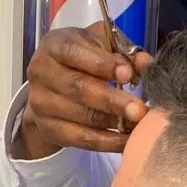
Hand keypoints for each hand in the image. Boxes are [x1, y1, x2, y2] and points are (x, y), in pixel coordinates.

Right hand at [13, 24, 150, 159]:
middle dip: (111, 100)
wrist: (52, 85)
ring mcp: (41, 103)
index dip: (102, 64)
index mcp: (54, 44)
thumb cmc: (82, 58)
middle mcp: (41, 72)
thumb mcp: (100, 44)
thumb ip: (123, 50)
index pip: (74, 53)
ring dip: (114, 122)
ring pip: (81, 116)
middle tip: (139, 109)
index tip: (127, 75)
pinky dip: (108, 142)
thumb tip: (145, 64)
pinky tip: (128, 139)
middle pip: (78, 88)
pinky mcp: (49, 128)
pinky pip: (81, 139)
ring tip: (139, 124)